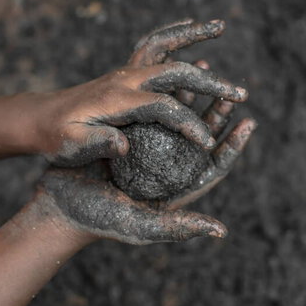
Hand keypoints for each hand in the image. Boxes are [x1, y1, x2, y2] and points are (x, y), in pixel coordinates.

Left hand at [31, 19, 247, 166]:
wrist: (39, 118)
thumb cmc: (55, 137)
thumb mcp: (70, 146)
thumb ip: (96, 144)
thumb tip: (123, 144)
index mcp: (116, 101)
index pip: (164, 108)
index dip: (188, 125)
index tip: (207, 142)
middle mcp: (124, 79)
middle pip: (176, 72)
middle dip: (211, 83)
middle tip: (241, 93)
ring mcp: (124, 71)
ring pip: (164, 45)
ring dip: (193, 35)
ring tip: (221, 26)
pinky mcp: (124, 71)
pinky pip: (153, 44)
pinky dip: (173, 33)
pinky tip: (189, 26)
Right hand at [34, 94, 256, 244]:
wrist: (57, 205)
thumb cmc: (98, 219)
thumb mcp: (141, 224)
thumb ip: (177, 226)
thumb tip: (220, 230)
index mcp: (175, 190)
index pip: (213, 167)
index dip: (232, 146)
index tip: (249, 123)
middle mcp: (165, 170)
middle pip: (200, 141)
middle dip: (217, 118)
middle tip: (232, 96)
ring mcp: (146, 153)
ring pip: (176, 122)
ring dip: (192, 100)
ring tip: (203, 75)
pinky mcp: (127, 139)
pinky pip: (150, 115)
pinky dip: (162, 99)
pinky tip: (167, 81)